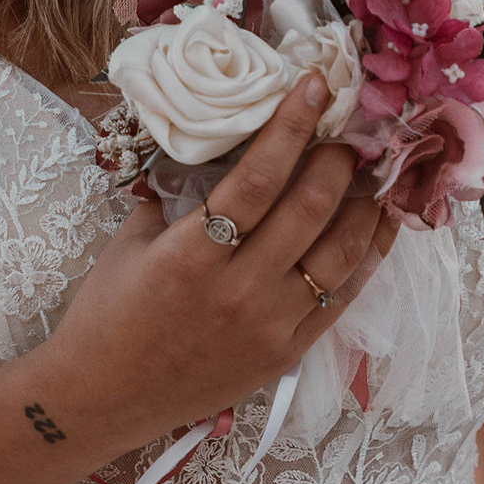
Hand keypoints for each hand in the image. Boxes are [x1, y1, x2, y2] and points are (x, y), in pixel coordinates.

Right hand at [50, 77, 394, 446]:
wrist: (102, 397)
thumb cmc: (108, 314)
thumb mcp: (132, 241)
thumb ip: (181, 195)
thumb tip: (228, 149)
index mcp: (190, 256)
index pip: (257, 178)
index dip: (292, 125)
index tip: (315, 85)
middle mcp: (238, 291)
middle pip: (309, 208)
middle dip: (337, 157)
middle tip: (348, 127)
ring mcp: (268, 326)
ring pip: (339, 253)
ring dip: (363, 203)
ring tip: (373, 168)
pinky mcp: (284, 354)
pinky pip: (341, 297)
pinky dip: (367, 254)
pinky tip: (380, 223)